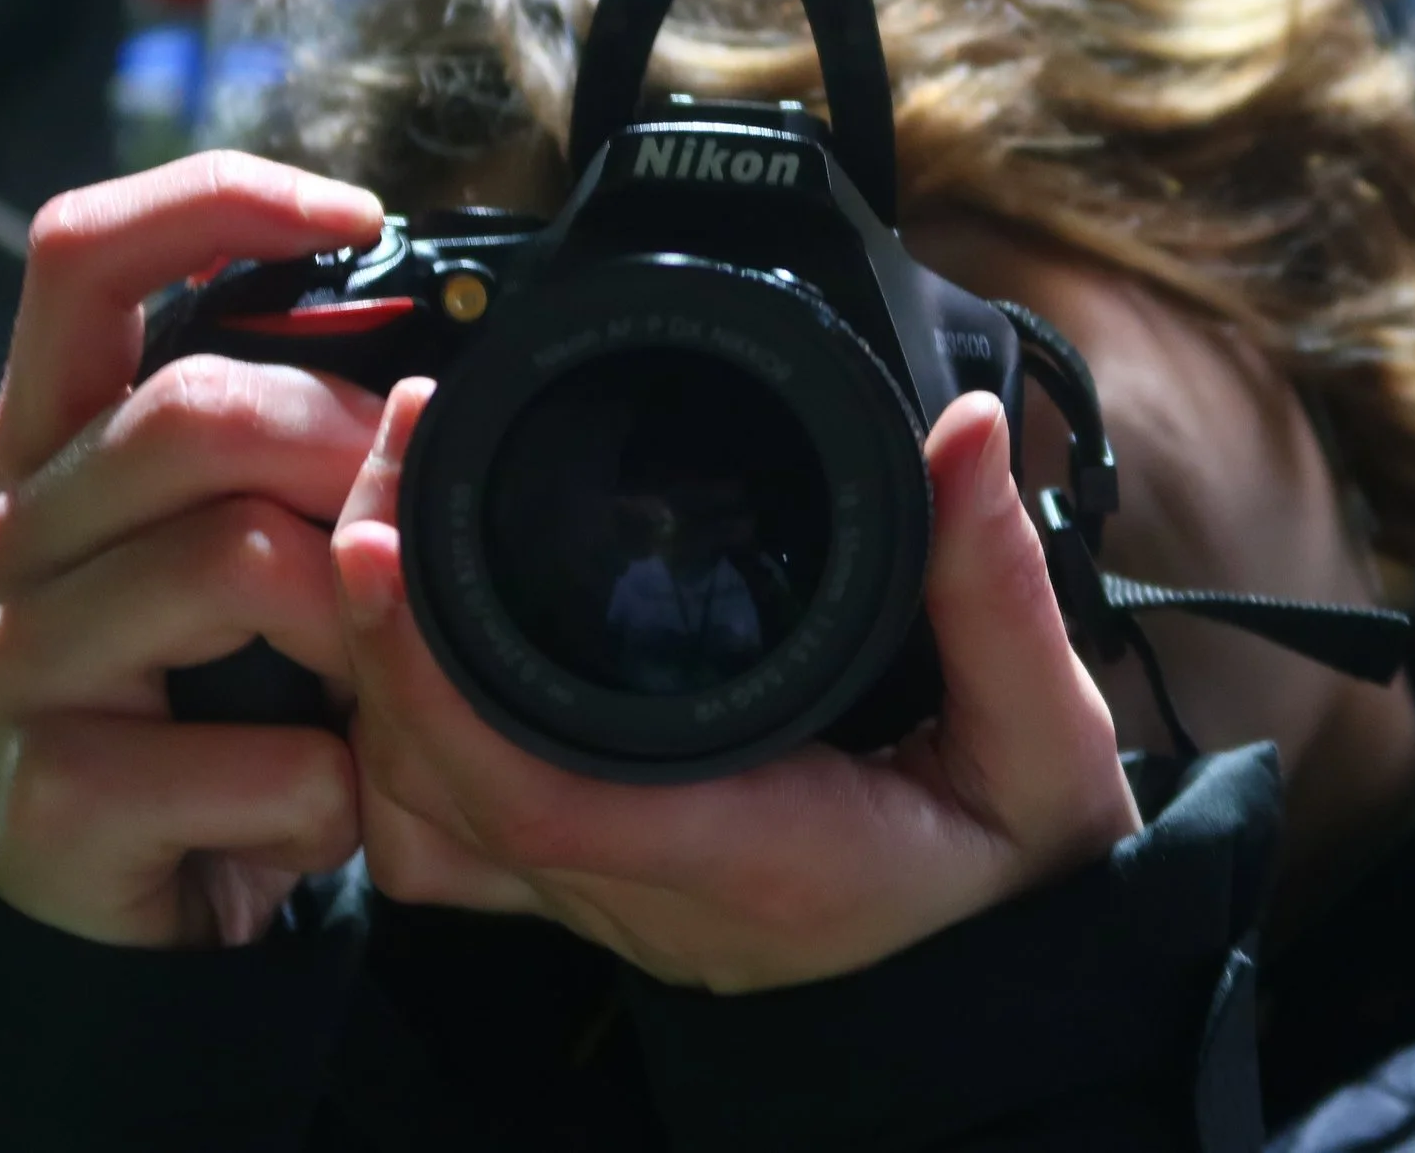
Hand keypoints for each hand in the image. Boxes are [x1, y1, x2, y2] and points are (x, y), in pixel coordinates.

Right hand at [0, 153, 387, 947]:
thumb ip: (285, 452)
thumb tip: (428, 374)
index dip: (217, 202)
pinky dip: (337, 794)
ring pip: (238, 561)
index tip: (358, 212)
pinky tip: (321, 814)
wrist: (118, 925)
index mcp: (45, 446)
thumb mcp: (238, 555)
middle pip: (193, 408)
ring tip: (365, 693)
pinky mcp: (54, 796)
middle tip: (408, 529)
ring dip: (356, 632)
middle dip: (346, 453)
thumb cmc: (205, 711)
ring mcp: (8, 665)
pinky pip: (268, 758)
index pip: (81, 255)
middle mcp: (2, 533)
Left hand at [330, 382, 1140, 992]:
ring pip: (418, 816)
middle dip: (372, 625)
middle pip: (438, 788)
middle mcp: (650, 899)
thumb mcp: (1044, 738)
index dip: (429, 672)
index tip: (384, 535)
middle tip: (394, 451)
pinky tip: (410, 635)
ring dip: (370, 674)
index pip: (536, 795)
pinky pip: (446, 834)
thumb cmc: (1020, 869)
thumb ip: (999, 591)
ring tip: (388, 510)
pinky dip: (399, 736)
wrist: (1006, 980)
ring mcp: (605, 904)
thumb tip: (964, 433)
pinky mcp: (589, 887)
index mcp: (752, 860)